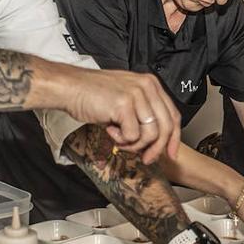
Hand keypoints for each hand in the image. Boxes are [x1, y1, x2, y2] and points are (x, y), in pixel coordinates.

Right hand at [59, 68, 180, 163]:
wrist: (70, 87)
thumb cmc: (93, 94)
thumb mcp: (126, 99)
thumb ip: (143, 113)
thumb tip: (155, 141)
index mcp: (150, 84)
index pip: (173, 115)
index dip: (174, 138)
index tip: (171, 153)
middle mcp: (147, 86)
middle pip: (166, 127)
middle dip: (156, 148)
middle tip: (146, 158)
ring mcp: (136, 94)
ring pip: (151, 134)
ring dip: (134, 144)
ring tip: (119, 138)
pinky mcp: (124, 104)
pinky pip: (133, 135)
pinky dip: (121, 139)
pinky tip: (109, 129)